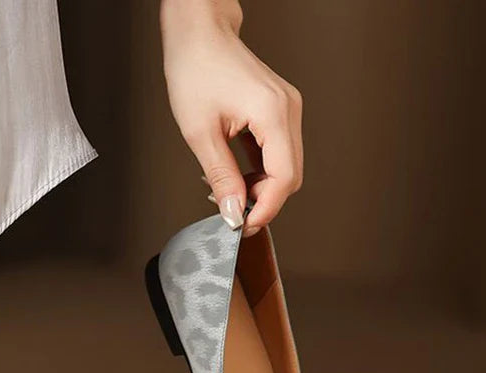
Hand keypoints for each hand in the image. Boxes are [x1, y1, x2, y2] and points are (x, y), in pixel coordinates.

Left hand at [160, 0, 302, 234]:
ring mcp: (285, 110)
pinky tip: (235, 175)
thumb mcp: (200, 133)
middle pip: (289, 176)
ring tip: (226, 191)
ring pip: (284, 166)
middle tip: (232, 213)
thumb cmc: (195, 69)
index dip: (265, 209)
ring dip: (259, 187)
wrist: (198, 34)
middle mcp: (287, 111)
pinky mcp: (277, 111)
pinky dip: (258, 170)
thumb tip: (233, 211)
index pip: (284, 178)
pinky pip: (276, 152)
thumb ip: (221, 177)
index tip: (242, 226)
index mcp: (273, 114)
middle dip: (262, 201)